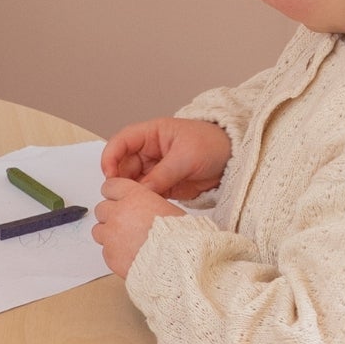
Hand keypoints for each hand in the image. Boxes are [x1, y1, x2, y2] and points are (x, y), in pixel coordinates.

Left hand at [93, 178, 185, 277]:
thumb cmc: (179, 238)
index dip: (114, 195)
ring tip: (126, 242)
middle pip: (101, 209)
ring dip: (108, 234)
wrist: (176, 264)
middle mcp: (119, 213)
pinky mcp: (109, 255)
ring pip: (98, 230)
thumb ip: (148, 205)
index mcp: (134, 197)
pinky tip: (129, 256)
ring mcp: (111, 235)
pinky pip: (105, 251)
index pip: (110, 187)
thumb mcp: (168, 209)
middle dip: (111, 216)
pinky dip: (114, 254)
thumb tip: (145, 208)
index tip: (117, 200)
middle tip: (125, 225)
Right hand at [101, 116, 232, 199]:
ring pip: (134, 183)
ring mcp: (156, 169)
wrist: (234, 159)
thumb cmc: (212, 144)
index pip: (121, 142)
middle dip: (120, 180)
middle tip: (123, 196)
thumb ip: (162, 174)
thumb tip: (140, 191)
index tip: (110, 174)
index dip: (111, 157)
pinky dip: (144, 202)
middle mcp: (149, 152)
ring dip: (132, 194)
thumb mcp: (185, 157)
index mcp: (151, 134)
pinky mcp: (164, 186)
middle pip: (123, 166)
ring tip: (136, 205)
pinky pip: (147, 194)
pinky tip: (146, 209)